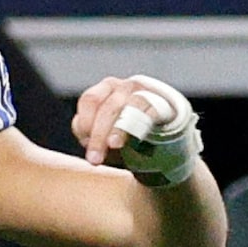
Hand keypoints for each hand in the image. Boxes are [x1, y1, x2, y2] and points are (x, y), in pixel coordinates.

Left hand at [74, 74, 201, 187]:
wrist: (161, 135)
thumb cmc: (125, 134)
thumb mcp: (103, 134)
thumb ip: (89, 134)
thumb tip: (86, 139)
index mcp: (104, 90)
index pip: (89, 100)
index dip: (84, 122)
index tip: (84, 143)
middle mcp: (124, 87)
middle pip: (108, 107)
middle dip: (98, 134)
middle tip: (94, 159)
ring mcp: (145, 92)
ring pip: (130, 106)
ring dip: (119, 127)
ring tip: (114, 145)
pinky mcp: (163, 104)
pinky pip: (152, 111)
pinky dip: (141, 124)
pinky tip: (136, 138)